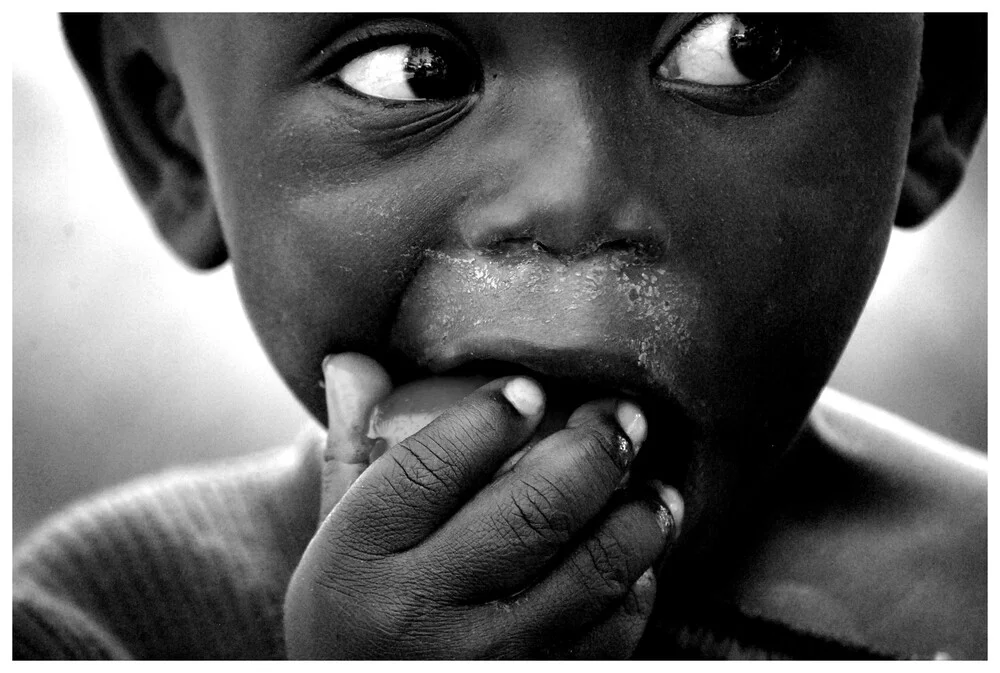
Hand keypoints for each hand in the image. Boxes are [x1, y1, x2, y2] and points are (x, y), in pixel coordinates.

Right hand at [284, 353, 682, 658]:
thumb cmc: (353, 611)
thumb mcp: (335, 535)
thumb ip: (352, 447)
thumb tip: (354, 358)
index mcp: (357, 559)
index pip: (430, 467)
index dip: (490, 417)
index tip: (530, 387)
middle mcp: (418, 615)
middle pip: (531, 512)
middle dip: (595, 448)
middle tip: (622, 415)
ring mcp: (486, 661)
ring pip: (592, 571)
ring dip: (641, 515)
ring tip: (656, 482)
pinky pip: (611, 633)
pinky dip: (636, 585)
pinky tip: (638, 556)